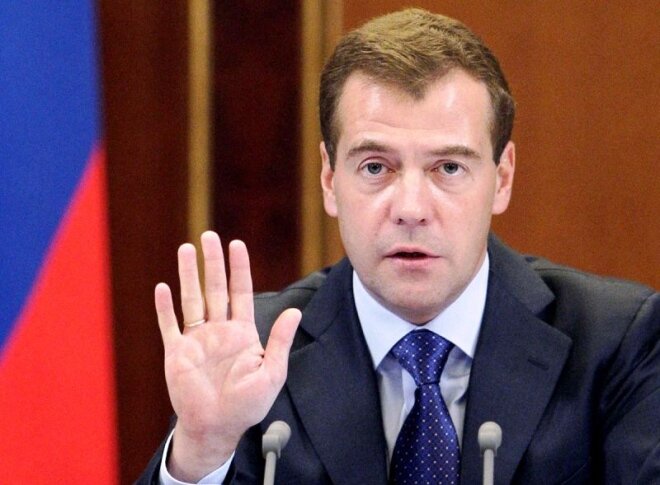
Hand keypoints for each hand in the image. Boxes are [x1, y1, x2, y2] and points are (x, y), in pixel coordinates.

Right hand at [154, 231, 300, 480]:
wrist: (217, 428)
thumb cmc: (248, 405)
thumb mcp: (271, 373)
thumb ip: (280, 342)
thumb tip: (295, 311)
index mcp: (243, 332)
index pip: (241, 292)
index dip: (239, 268)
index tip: (237, 244)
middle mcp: (219, 330)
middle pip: (215, 288)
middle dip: (212, 262)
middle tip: (208, 236)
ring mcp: (197, 340)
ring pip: (191, 299)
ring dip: (188, 275)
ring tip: (186, 249)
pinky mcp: (177, 353)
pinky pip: (169, 325)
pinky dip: (164, 307)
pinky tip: (162, 288)